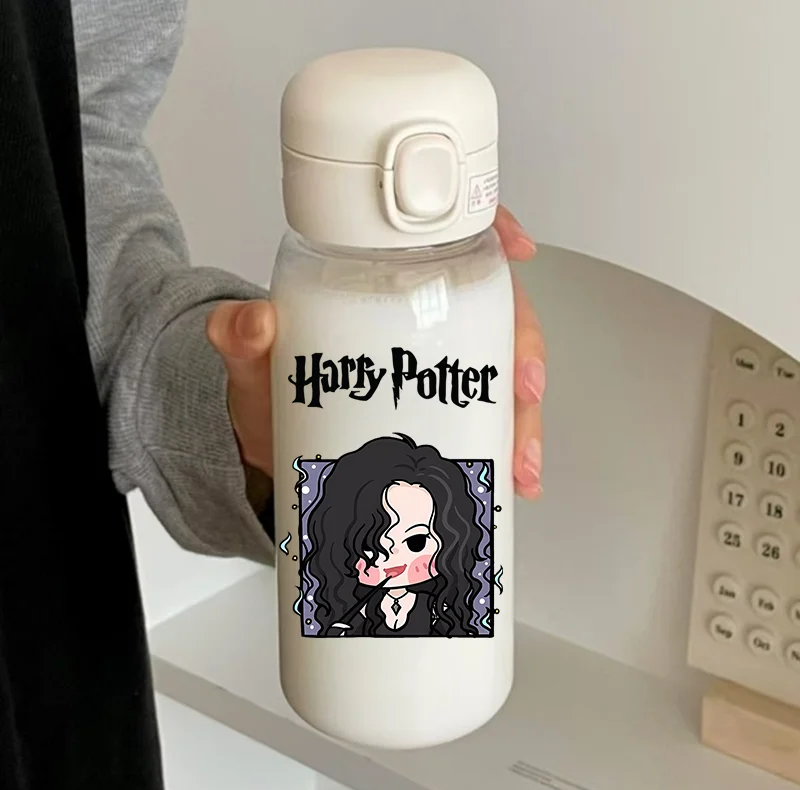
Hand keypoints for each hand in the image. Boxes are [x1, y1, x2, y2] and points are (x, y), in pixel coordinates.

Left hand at [206, 205, 544, 500]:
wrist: (267, 442)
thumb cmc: (268, 385)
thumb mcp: (252, 357)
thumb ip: (240, 335)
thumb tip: (255, 322)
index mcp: (383, 283)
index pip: (448, 239)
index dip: (492, 229)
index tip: (517, 248)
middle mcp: (421, 318)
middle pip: (495, 312)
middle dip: (523, 350)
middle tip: (524, 392)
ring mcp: (436, 365)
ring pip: (502, 371)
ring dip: (523, 414)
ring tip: (519, 457)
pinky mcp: (440, 410)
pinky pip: (488, 418)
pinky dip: (508, 445)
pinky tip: (514, 474)